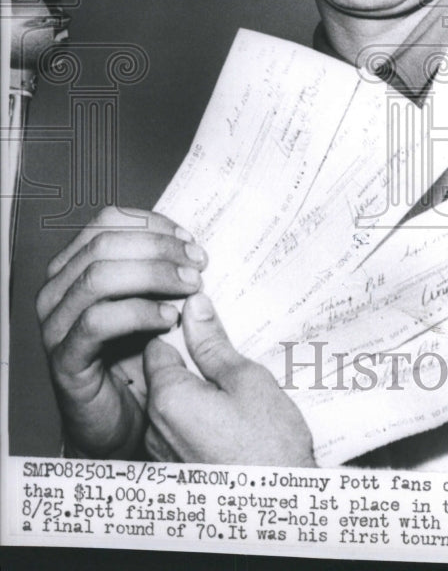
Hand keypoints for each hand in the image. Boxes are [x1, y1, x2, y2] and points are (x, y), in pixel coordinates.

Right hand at [35, 206, 206, 458]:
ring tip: (189, 287)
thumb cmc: (136, 354)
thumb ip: (159, 269)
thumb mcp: (150, 300)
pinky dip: (138, 313)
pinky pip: (97, 323)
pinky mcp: (65, 359)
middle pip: (105, 245)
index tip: (190, 239)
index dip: (152, 224)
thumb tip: (193, 243)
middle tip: (198, 263)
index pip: (108, 220)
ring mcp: (56, 324)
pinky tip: (169, 318)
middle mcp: (57, 289)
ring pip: (99, 278)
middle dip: (159, 249)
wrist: (118, 418)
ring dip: (152, 275)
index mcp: (75, 265)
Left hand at [142, 292, 315, 465]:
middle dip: (193, 364)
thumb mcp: (247, 380)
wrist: (278, 505)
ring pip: (174, 404)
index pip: (157, 346)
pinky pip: (181, 430)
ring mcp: (164, 452)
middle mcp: (155, 427)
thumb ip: (213, 344)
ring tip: (237, 393)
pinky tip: (232, 421)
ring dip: (198, 393)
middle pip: (165, 376)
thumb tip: (194, 307)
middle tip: (232, 360)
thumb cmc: (268, 445)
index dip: (182, 330)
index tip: (208, 326)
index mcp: (168, 398)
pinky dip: (200, 419)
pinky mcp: (176, 470)